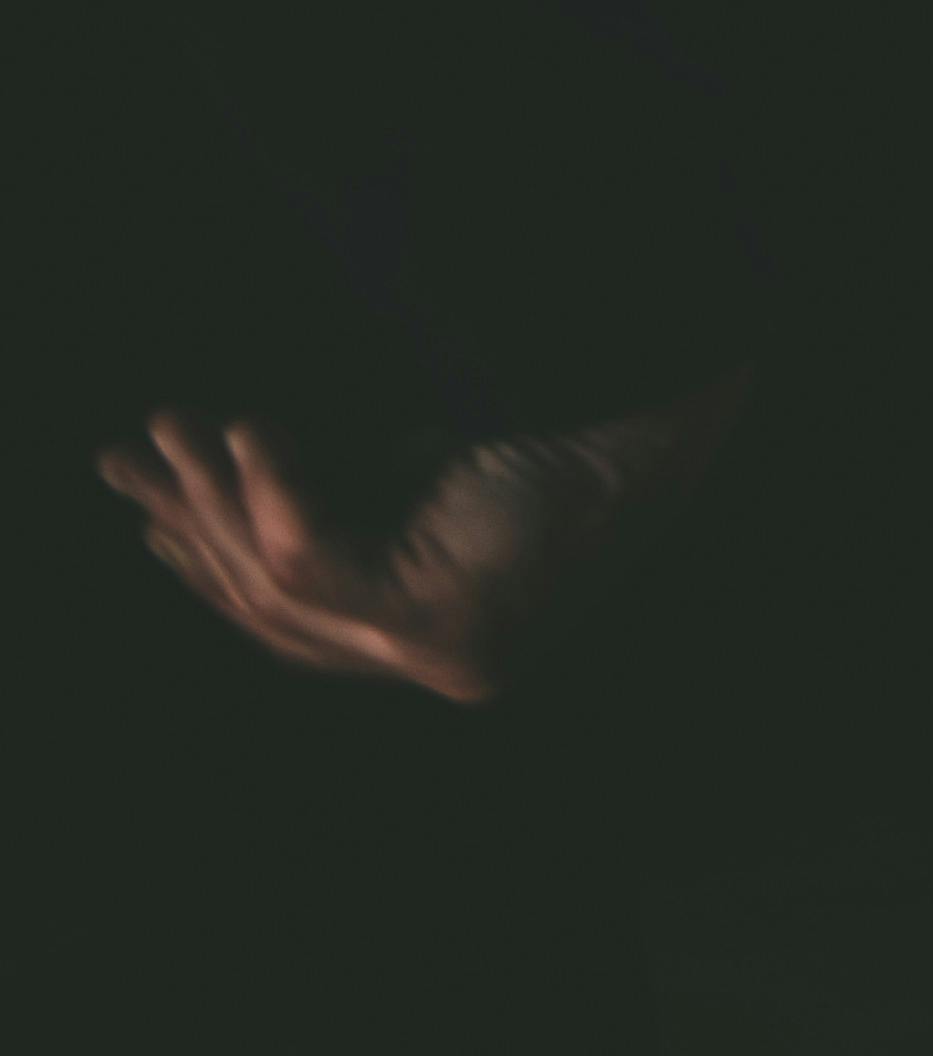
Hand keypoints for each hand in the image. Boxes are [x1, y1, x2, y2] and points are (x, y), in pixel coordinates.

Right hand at [99, 377, 742, 703]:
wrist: (680, 395)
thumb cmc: (575, 415)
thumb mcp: (439, 466)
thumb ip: (356, 491)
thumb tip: (240, 466)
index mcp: (450, 627)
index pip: (301, 618)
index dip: (215, 562)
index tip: (148, 510)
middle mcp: (454, 661)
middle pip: (279, 607)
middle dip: (195, 527)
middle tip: (128, 457)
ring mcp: (454, 657)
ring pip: (285, 588)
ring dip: (216, 501)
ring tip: (174, 426)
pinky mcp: (452, 630)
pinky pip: (326, 568)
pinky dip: (279, 495)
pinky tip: (249, 430)